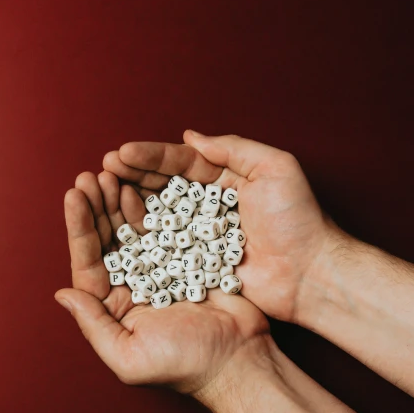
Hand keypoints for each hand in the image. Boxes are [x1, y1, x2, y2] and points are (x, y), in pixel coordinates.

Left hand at [55, 171, 268, 394]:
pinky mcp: (185, 257)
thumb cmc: (184, 365)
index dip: (79, 227)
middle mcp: (132, 284)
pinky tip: (141, 187)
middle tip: (91, 176)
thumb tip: (62, 294)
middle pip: (107, 239)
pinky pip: (163, 227)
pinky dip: (151, 206)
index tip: (73, 195)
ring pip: (132, 227)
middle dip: (97, 206)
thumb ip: (93, 325)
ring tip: (111, 174)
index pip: (88, 261)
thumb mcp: (128, 356)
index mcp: (114, 306)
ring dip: (119, 201)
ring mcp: (159, 269)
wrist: (238, 359)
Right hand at [102, 130, 336, 322]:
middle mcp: (208, 205)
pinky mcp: (197, 263)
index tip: (121, 154)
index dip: (149, 157)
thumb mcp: (275, 168)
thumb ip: (233, 148)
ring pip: (158, 214)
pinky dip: (141, 238)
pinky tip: (118, 229)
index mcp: (225, 179)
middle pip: (162, 186)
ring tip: (103, 193)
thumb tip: (190, 136)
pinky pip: (165, 247)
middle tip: (103, 169)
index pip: (180, 162)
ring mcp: (200, 235)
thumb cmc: (297, 220)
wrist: (311, 275)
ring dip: (130, 203)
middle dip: (131, 176)